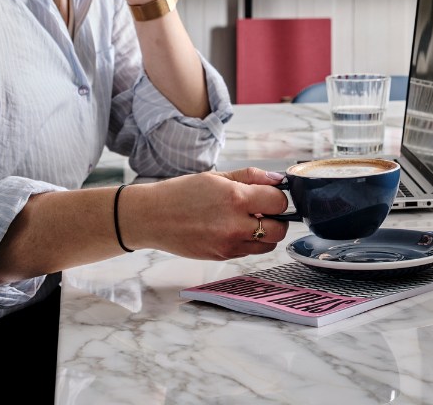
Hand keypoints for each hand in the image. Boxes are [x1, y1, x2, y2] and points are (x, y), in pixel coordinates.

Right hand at [121, 168, 289, 258]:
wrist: (153, 217)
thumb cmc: (182, 193)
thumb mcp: (217, 176)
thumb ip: (251, 177)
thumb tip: (277, 180)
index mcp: (235, 198)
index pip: (279, 202)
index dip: (278, 196)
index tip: (270, 193)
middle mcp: (235, 225)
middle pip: (280, 229)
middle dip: (278, 218)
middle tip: (264, 209)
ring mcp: (229, 245)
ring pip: (268, 245)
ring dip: (266, 232)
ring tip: (249, 219)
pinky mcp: (222, 257)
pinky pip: (250, 252)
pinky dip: (250, 242)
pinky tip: (235, 228)